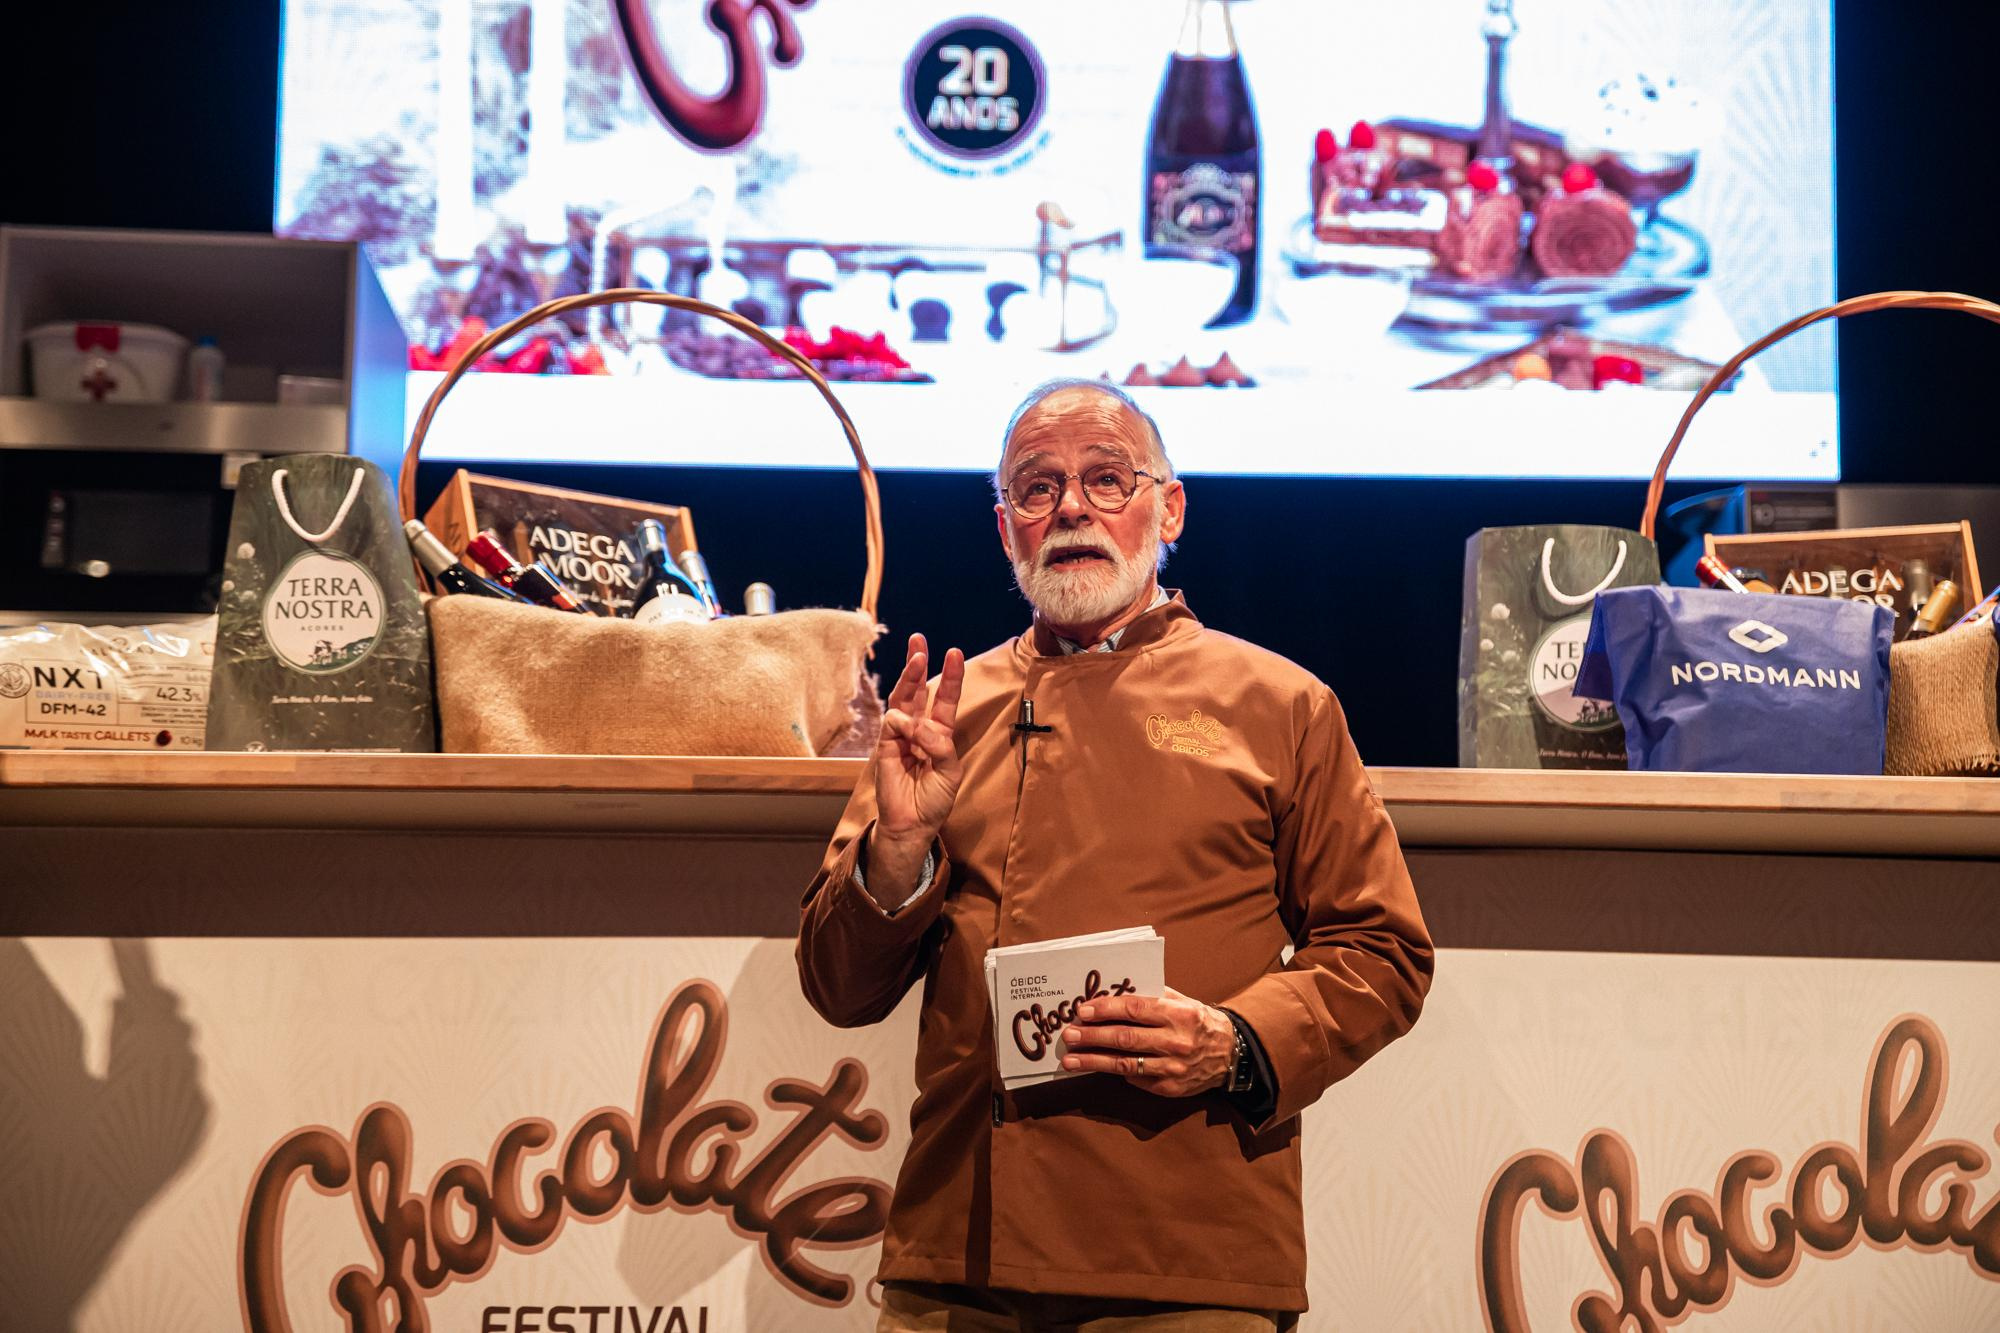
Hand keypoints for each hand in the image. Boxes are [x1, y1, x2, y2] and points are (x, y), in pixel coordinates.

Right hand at [869, 633, 964, 889]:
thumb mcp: (950, 771)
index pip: (945, 699)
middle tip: (918, 640)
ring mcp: (901, 736)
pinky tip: (909, 726)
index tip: (954, 652)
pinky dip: (903, 721)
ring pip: (903, 699)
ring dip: (909, 677)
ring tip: (917, 657)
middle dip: (918, 664)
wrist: (912, 824)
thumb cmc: (934, 800)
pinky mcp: (885, 745)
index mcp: (941, 734)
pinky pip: (892, 723)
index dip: (951, 676)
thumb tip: (919, 724)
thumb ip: (940, 745)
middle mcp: (920, 730)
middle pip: (919, 690)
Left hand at [1059, 987, 1237, 1096]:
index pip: (1135, 1009)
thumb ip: (1152, 996)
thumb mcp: (1182, 1001)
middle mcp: (1176, 1041)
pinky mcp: (1171, 1088)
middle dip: (1093, 1036)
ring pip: (1127, 1065)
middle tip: (1069, 1035)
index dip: (1106, 1010)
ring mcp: (1174, 1068)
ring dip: (1094, 1062)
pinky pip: (1138, 1081)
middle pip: (1126, 1038)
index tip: (1083, 1011)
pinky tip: (1097, 1069)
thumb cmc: (1198, 1021)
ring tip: (1071, 1059)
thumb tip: (1113, 993)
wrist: (1230, 1053)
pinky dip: (1117, 1073)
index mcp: (1179, 1014)